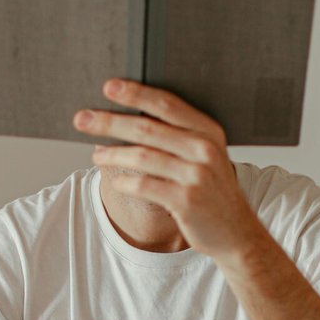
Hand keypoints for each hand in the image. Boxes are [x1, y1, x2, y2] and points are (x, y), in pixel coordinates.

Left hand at [76, 79, 266, 262]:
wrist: (237, 233)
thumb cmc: (213, 191)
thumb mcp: (206, 157)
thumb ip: (179, 137)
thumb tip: (128, 119)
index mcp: (209, 131)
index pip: (167, 105)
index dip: (136, 93)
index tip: (108, 86)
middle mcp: (205, 150)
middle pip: (148, 129)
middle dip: (110, 122)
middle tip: (82, 119)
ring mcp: (197, 175)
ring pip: (142, 157)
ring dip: (112, 154)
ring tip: (97, 155)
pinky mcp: (186, 201)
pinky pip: (144, 186)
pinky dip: (124, 181)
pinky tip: (115, 180)